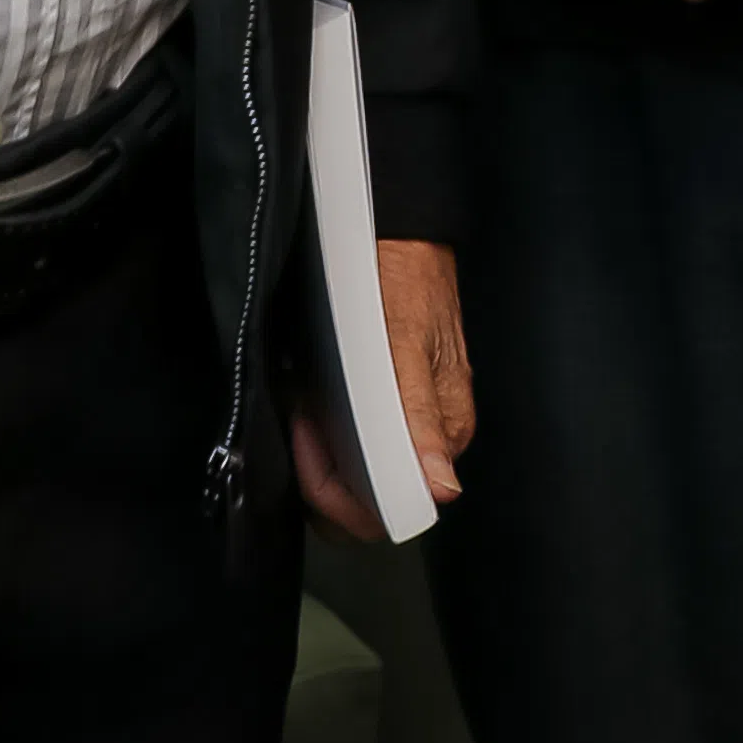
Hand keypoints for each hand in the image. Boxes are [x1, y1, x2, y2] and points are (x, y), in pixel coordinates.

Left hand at [294, 239, 477, 542]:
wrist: (399, 231)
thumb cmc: (406, 278)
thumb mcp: (406, 342)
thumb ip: (420, 418)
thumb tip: (441, 488)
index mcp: (442, 437)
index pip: (383, 511)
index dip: (335, 490)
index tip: (309, 437)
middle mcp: (428, 439)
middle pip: (364, 502)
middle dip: (320, 475)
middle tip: (299, 418)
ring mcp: (407, 422)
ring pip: (352, 474)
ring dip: (317, 453)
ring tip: (302, 402)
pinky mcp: (387, 404)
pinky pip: (350, 442)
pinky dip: (322, 430)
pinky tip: (309, 395)